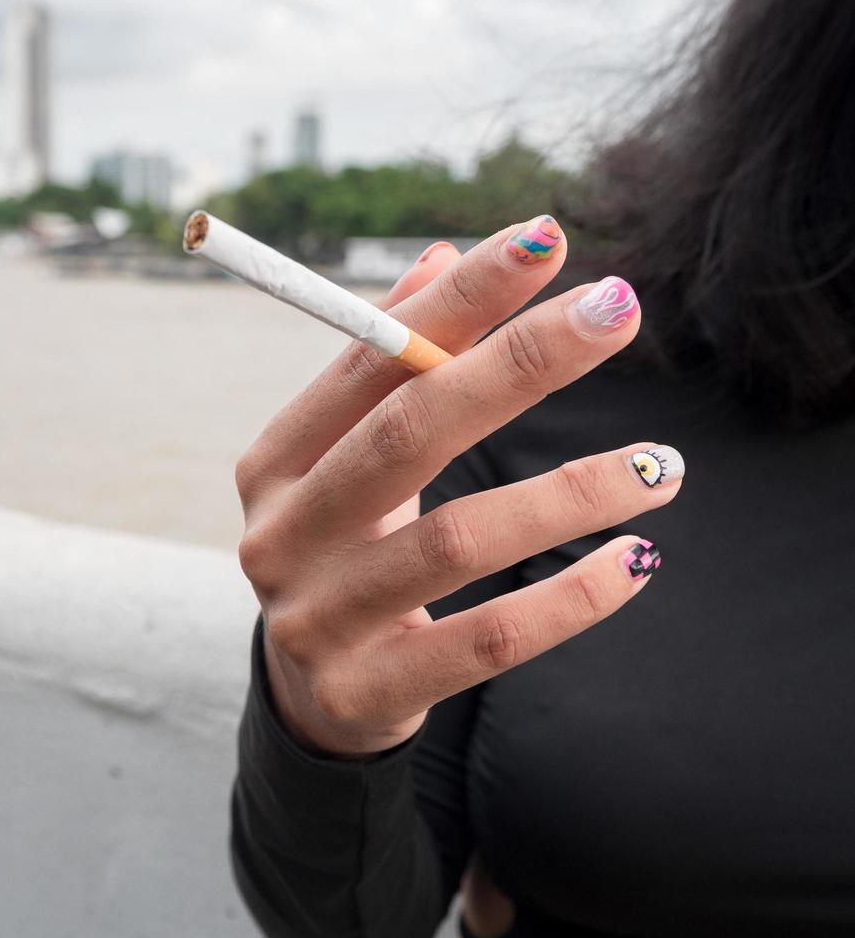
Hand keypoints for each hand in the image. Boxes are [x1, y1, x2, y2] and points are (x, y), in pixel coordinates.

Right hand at [235, 218, 682, 756]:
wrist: (312, 698)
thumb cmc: (345, 553)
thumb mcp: (348, 463)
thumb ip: (388, 367)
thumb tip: (441, 252)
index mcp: (273, 464)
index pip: (367, 364)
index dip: (456, 299)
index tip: (544, 239)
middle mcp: (281, 536)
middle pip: (407, 434)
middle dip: (518, 363)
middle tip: (619, 307)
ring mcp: (316, 619)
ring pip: (457, 540)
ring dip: (570, 493)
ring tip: (664, 465)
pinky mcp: (364, 691)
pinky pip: (485, 641)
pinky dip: (567, 600)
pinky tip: (635, 560)